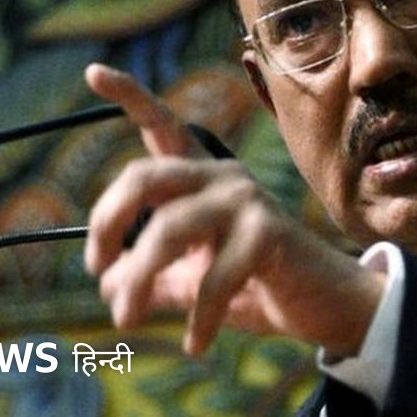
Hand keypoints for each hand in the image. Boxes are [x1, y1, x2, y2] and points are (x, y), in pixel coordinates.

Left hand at [83, 63, 384, 356]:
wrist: (324, 306)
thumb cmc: (256, 286)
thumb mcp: (193, 280)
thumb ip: (151, 277)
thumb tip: (107, 286)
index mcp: (202, 178)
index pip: (163, 126)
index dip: (129, 96)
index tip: (93, 71)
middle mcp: (222, 176)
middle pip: (146, 176)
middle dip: (108, 220)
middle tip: (94, 268)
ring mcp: (246, 200)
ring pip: (171, 229)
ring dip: (139, 278)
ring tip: (125, 318)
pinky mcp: (267, 232)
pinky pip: (214, 278)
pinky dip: (198, 318)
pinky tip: (194, 344)